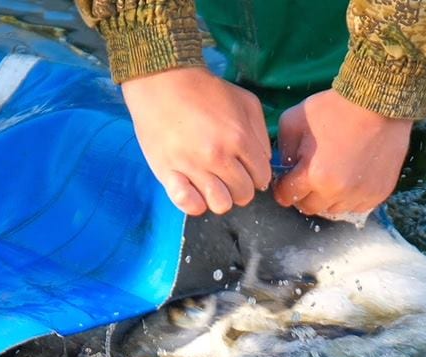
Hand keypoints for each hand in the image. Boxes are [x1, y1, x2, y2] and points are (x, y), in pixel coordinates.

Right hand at [121, 67, 272, 216]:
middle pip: (243, 195)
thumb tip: (263, 161)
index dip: (256, 174)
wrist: (162, 81)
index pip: (262, 177)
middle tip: (228, 174)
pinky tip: (193, 189)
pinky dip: (194, 202)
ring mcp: (192, 167)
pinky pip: (189, 205)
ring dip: (219, 197)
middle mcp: (218, 156)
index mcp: (239, 138)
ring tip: (211, 183)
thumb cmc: (205, 90)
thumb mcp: (245, 102)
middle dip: (240, 186)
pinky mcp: (168, 173)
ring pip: (220, 204)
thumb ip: (261, 134)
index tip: (245, 168)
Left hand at [273, 90, 412, 218]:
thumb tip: (283, 169)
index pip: (286, 197)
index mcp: (313, 175)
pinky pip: (356, 206)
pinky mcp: (377, 194)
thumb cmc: (334, 108)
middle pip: (309, 207)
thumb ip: (282, 150)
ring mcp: (359, 195)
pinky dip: (350, 196)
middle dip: (305, 193)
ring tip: (332, 174)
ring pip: (333, 209)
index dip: (283, 187)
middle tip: (310, 175)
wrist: (379, 102)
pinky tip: (351, 177)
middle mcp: (336, 192)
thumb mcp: (293, 121)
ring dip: (328, 197)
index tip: (288, 179)